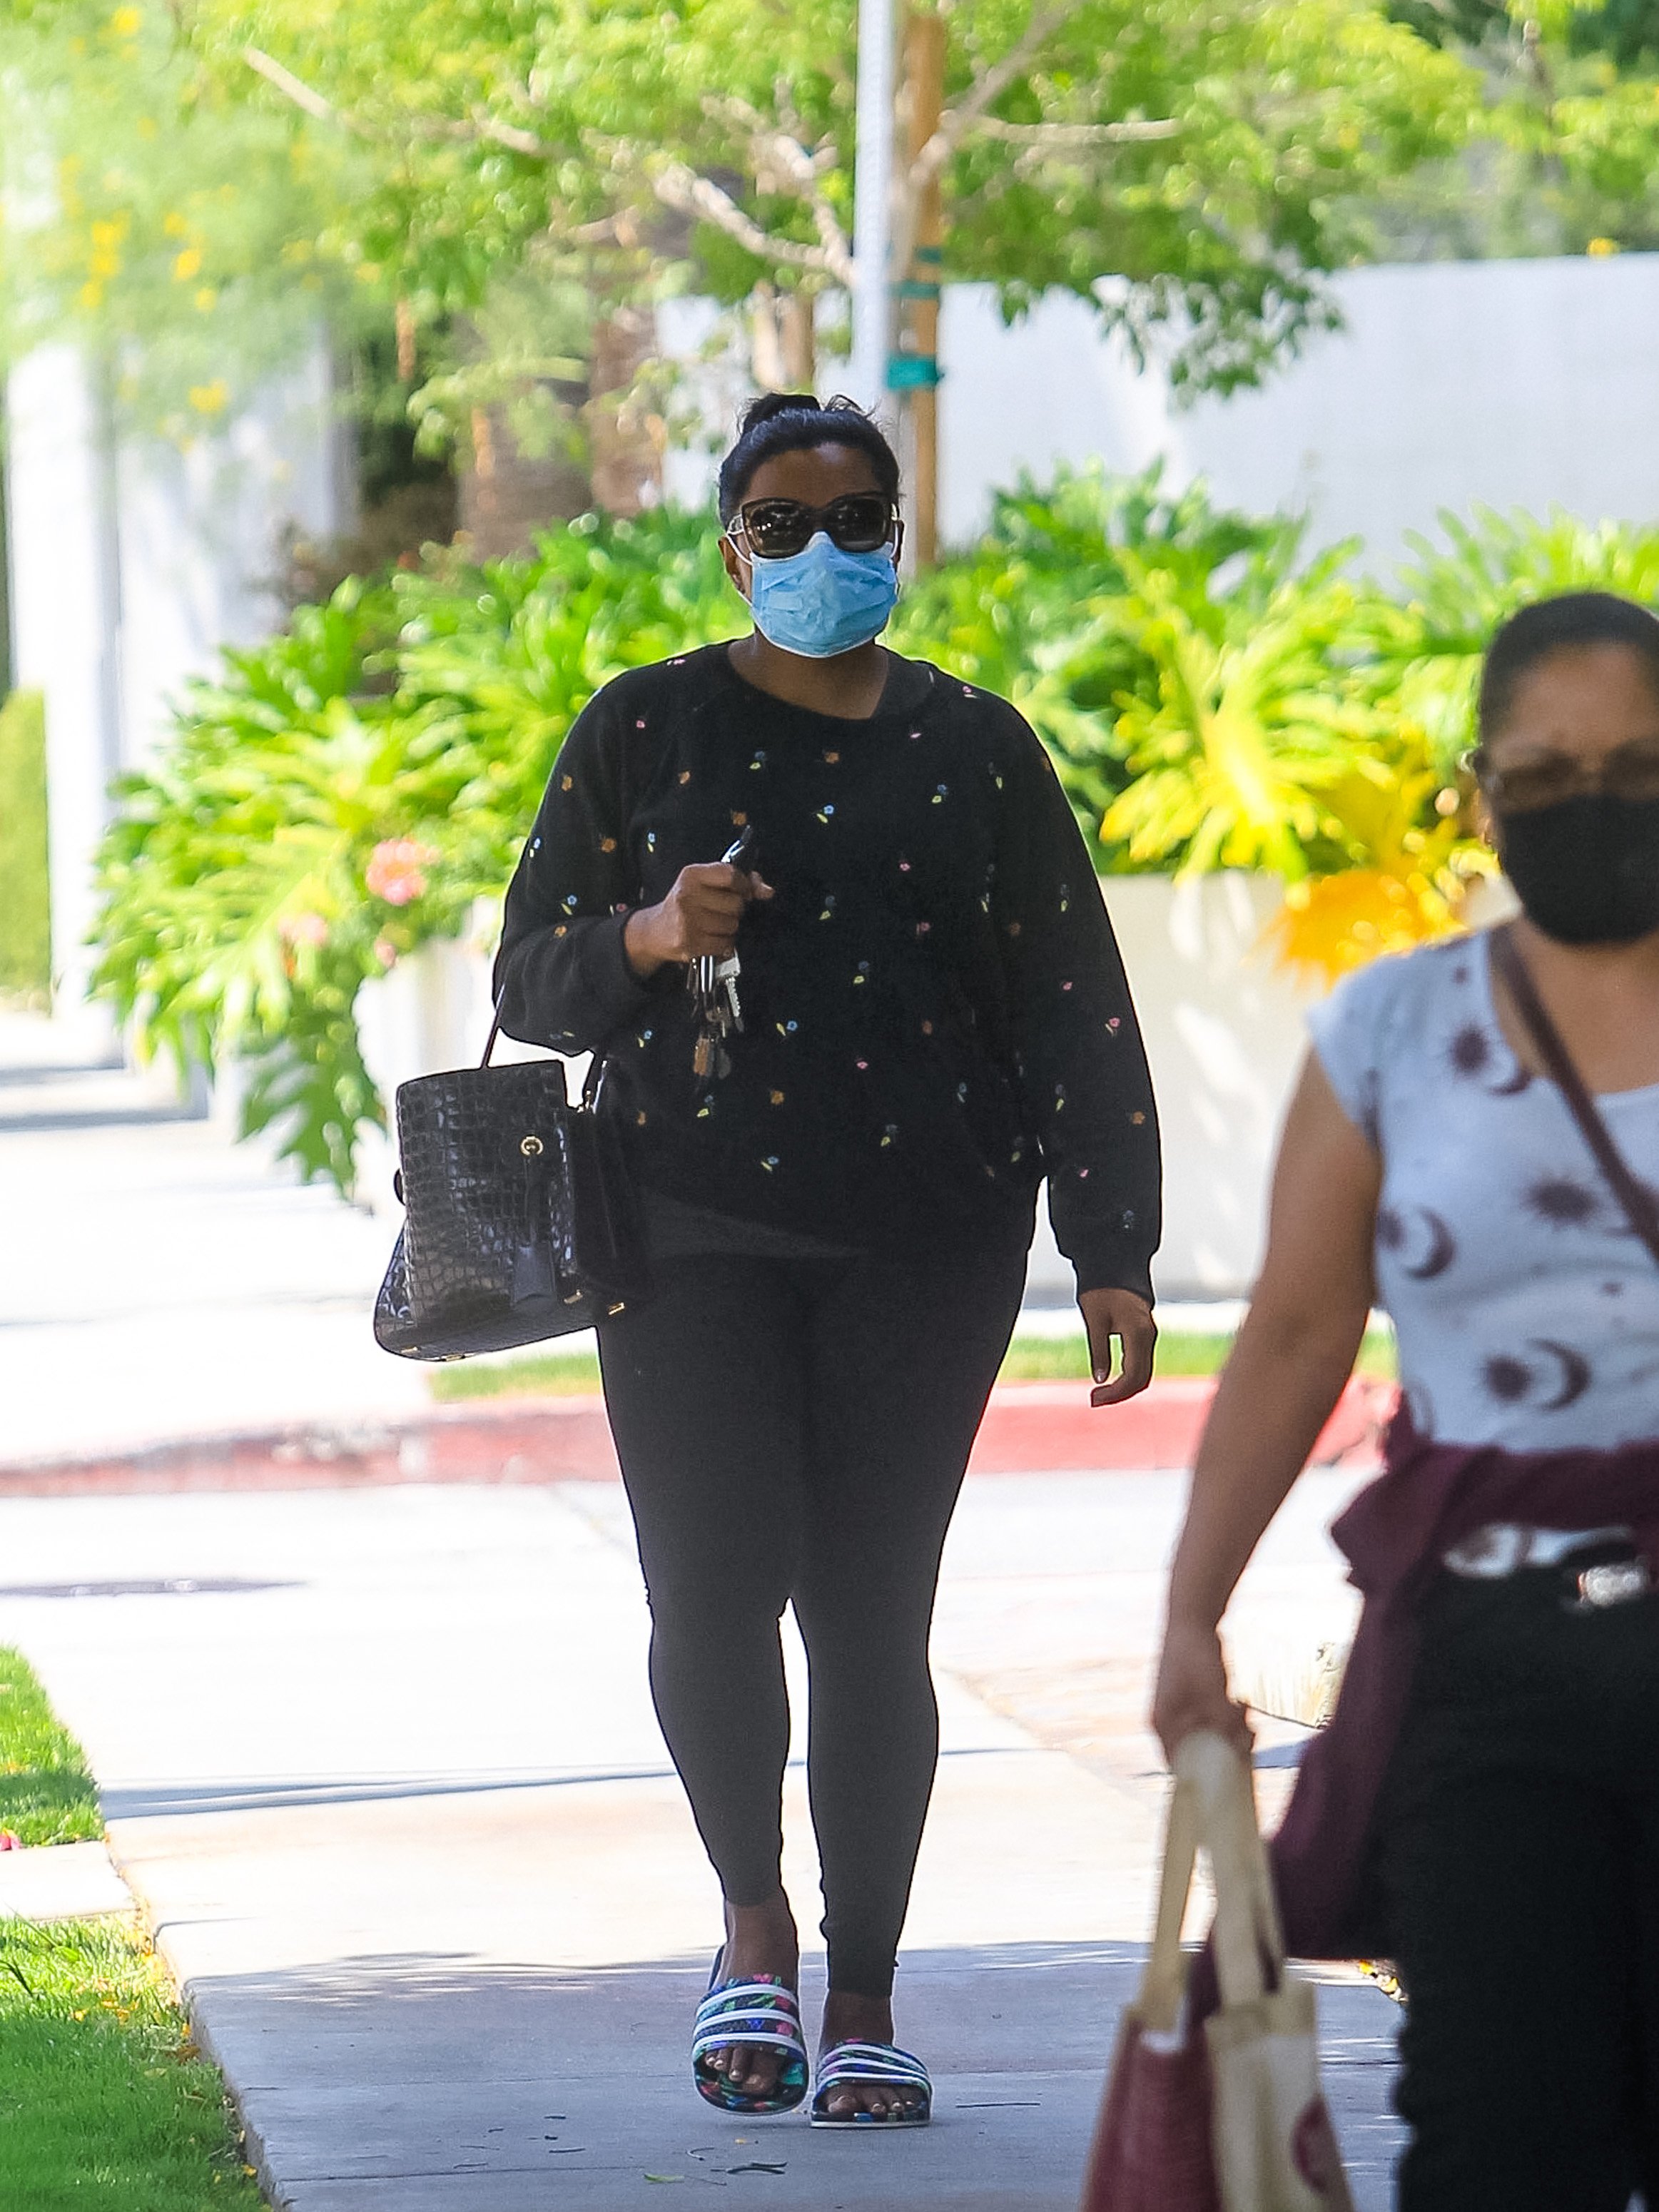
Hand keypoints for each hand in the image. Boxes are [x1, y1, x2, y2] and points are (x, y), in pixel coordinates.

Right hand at [624, 863, 774, 975]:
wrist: (655, 930)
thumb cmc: (686, 903)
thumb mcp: (706, 883)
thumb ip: (740, 881)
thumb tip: (768, 891)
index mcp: (691, 875)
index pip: (731, 875)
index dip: (744, 885)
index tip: (742, 891)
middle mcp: (687, 895)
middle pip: (736, 904)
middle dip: (735, 910)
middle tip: (721, 911)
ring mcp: (687, 921)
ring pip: (732, 926)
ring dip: (729, 928)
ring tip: (713, 925)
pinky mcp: (689, 943)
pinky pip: (725, 944)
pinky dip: (724, 944)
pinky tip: (711, 938)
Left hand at [1079, 1287, 1155, 1404]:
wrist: (1115, 1264)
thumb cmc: (1101, 1289)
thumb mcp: (1094, 1319)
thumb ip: (1098, 1350)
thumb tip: (1099, 1379)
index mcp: (1138, 1334)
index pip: (1133, 1376)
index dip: (1115, 1393)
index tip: (1093, 1398)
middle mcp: (1149, 1337)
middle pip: (1142, 1379)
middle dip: (1120, 1394)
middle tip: (1094, 1400)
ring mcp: (1149, 1336)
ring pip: (1143, 1372)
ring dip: (1124, 1387)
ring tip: (1100, 1394)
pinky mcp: (1144, 1334)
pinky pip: (1141, 1362)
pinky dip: (1128, 1376)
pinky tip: (1110, 1381)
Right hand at [1151, 1615, 1252, 1765]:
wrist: (1192, 1616)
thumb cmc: (1197, 1656)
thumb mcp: (1215, 1695)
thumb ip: (1226, 1727)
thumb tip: (1241, 1752)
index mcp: (1163, 1724)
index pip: (1180, 1766)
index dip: (1205, 1777)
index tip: (1232, 1780)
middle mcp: (1167, 1720)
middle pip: (1197, 1750)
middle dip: (1225, 1749)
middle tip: (1248, 1741)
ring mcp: (1178, 1707)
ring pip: (1208, 1733)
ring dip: (1230, 1732)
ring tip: (1248, 1721)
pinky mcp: (1191, 1697)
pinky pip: (1211, 1718)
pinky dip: (1227, 1717)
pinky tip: (1241, 1706)